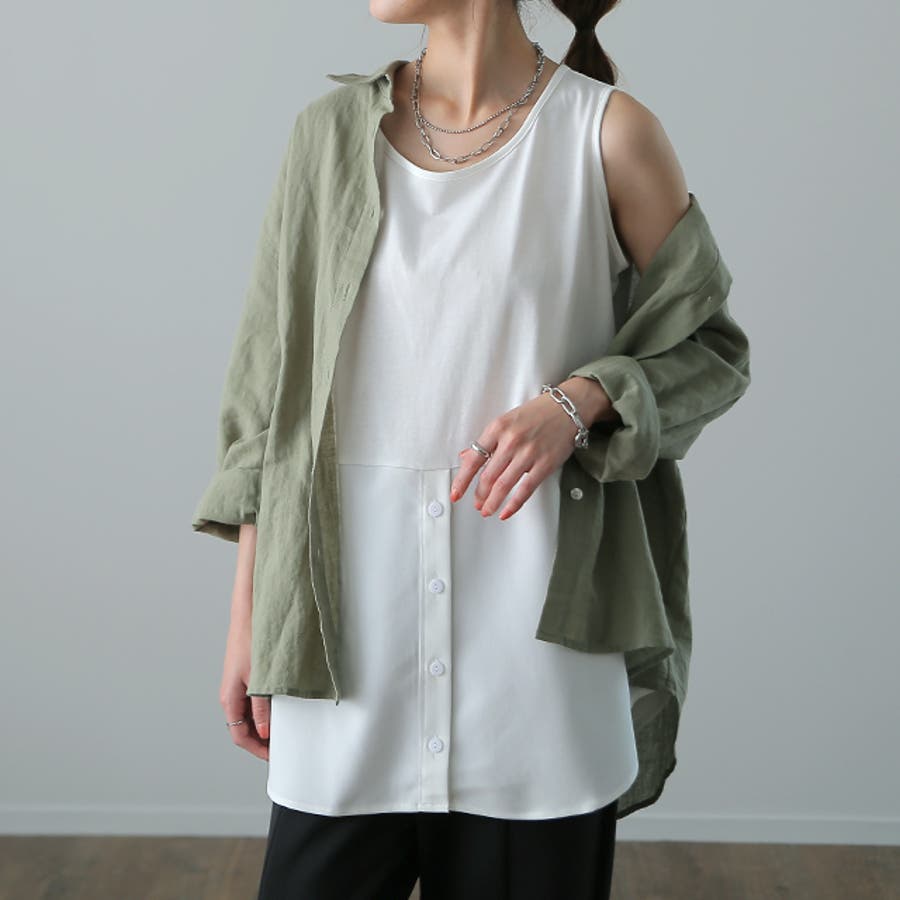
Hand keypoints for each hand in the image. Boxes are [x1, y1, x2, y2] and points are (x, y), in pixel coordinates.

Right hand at [220, 611, 269, 760]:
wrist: (249, 614)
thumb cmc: (252, 641)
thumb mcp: (260, 679)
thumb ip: (262, 707)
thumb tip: (265, 733)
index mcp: (230, 699)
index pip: (240, 736)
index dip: (257, 749)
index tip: (274, 756)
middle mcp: (231, 696)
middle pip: (244, 729)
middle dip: (262, 740)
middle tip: (282, 746)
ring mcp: (238, 687)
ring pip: (249, 716)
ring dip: (265, 725)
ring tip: (284, 729)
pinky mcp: (246, 678)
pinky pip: (253, 702)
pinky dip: (266, 710)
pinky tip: (280, 709)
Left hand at [449, 379, 607, 520]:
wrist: (567, 408)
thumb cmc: (536, 414)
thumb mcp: (506, 421)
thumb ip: (487, 441)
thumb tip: (466, 457)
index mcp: (498, 428)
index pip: (474, 458)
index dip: (462, 480)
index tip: (455, 494)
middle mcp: (511, 440)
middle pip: (488, 475)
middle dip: (480, 495)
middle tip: (477, 504)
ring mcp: (528, 453)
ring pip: (503, 485)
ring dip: (492, 502)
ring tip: (487, 510)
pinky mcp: (544, 464)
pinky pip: (525, 490)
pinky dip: (513, 504)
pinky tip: (505, 512)